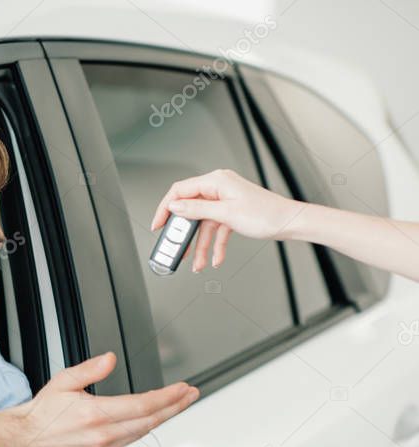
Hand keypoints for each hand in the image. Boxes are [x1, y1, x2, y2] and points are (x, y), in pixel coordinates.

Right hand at [9, 352, 198, 446]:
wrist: (25, 442)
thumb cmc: (41, 415)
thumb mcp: (63, 382)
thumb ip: (90, 370)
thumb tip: (110, 359)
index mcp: (95, 415)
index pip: (142, 405)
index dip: (168, 397)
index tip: (182, 389)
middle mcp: (102, 436)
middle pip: (150, 421)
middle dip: (174, 406)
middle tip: (190, 395)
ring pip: (141, 433)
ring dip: (161, 418)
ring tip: (175, 405)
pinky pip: (128, 442)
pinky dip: (140, 429)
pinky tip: (145, 420)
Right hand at [151, 168, 302, 271]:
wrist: (290, 223)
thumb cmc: (266, 214)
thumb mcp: (226, 213)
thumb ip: (196, 209)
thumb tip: (175, 207)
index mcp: (216, 181)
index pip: (180, 191)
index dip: (166, 208)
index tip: (158, 224)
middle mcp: (219, 189)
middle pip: (191, 211)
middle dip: (185, 234)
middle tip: (176, 247)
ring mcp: (225, 202)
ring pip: (203, 225)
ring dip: (201, 246)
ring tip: (198, 262)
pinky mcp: (231, 213)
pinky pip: (216, 230)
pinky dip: (215, 245)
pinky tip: (215, 258)